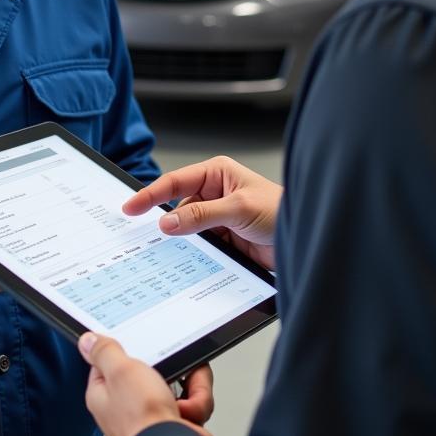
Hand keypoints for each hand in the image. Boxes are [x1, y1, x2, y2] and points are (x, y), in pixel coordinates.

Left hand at [79, 332, 213, 435]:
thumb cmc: (143, 420)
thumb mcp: (121, 371)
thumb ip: (104, 351)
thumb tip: (87, 340)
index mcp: (105, 393)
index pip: (113, 360)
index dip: (130, 350)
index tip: (143, 345)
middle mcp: (127, 406)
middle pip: (153, 369)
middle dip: (171, 369)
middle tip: (171, 371)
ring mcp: (152, 415)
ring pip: (177, 383)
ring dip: (189, 388)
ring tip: (185, 399)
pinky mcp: (173, 422)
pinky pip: (191, 401)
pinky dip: (196, 404)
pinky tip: (191, 412)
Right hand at [123, 156, 280, 270]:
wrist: (304, 238)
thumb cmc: (280, 210)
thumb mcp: (238, 208)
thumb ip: (202, 215)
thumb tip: (169, 222)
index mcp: (216, 173)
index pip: (176, 182)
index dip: (151, 194)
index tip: (131, 207)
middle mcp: (214, 192)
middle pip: (178, 207)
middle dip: (164, 222)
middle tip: (140, 235)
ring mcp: (217, 217)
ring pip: (186, 230)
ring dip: (180, 241)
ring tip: (166, 251)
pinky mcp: (222, 239)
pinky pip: (198, 246)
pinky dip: (192, 254)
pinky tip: (187, 261)